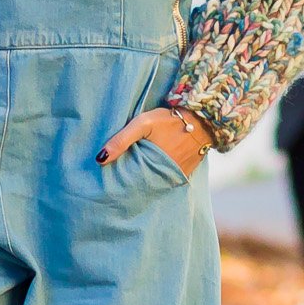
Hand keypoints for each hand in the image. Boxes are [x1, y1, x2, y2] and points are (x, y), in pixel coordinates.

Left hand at [96, 104, 213, 176]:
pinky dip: (157, 176)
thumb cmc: (170, 120)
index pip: (130, 182)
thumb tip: (100, 159)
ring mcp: (176, 177)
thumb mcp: (143, 124)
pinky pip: (166, 178)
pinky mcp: (184, 174)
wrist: (203, 120)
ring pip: (154, 182)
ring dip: (144, 180)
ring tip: (132, 176)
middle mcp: (165, 177)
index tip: (108, 181)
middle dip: (130, 182)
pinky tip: (149, 170)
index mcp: (153, 167)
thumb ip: (122, 139)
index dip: (120, 181)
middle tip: (117, 180)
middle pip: (141, 184)